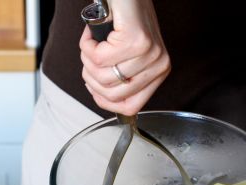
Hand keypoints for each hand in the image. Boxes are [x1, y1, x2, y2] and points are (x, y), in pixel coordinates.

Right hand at [79, 0, 169, 114]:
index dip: (105, 102)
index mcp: (159, 71)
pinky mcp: (134, 40)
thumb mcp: (131, 54)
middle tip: (88, 59)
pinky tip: (91, 35)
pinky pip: (98, 58)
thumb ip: (123, 76)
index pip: (130, 107)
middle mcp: (158, 64)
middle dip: (90, 78)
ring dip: (86, 60)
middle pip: (112, 94)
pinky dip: (86, 46)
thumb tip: (103, 96)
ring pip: (102, 76)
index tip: (94, 89)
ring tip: (89, 45)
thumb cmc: (127, 17)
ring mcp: (148, 53)